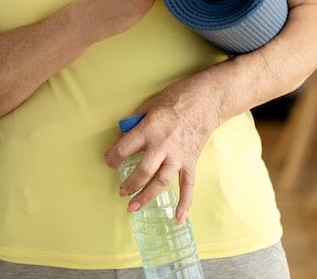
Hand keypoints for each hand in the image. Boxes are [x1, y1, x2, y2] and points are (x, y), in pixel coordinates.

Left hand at [103, 79, 218, 222]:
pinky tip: (178, 218)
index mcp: (150, 128)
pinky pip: (188, 186)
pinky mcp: (191, 161)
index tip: (109, 162)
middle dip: (129, 184)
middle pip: (143, 171)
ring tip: (133, 207)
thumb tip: (118, 142)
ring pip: (161, 182)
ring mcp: (179, 155)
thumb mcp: (149, 106)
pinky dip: (184, 203)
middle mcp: (163, 145)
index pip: (125, 148)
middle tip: (121, 191)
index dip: (113, 157)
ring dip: (146, 197)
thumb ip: (133, 125)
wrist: (207, 99)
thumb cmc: (175, 99)